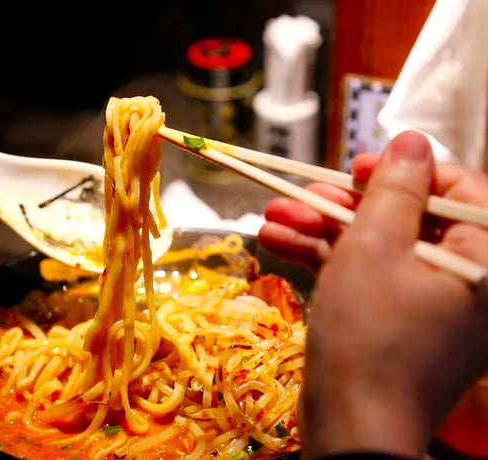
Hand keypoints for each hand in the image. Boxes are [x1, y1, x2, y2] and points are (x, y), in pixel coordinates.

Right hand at [297, 131, 487, 458]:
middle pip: (407, 219)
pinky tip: (277, 244)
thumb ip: (395, 190)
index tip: (355, 169)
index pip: (457, 190)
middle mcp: (468, 281)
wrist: (352, 429)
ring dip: (322, 231)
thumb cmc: (369, 335)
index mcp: (483, 259)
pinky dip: (327, 262)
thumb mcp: (375, 248)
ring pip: (379, 249)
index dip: (403, 172)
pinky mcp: (399, 324)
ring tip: (269, 218)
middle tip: (295, 195)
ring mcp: (432, 306)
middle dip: (343, 206)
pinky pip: (370, 279)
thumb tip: (413, 141)